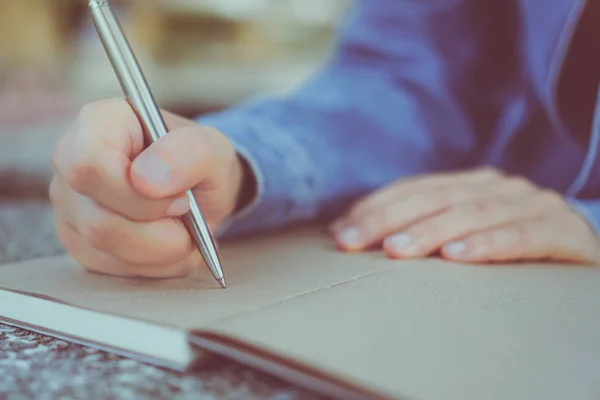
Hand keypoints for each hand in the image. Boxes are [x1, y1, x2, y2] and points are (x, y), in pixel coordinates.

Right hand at [50, 99, 247, 277]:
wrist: (199, 189)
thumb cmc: (199, 161)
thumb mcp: (212, 148)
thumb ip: (189, 154)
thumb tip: (145, 179)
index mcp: (98, 123)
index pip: (89, 166)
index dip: (137, 195)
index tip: (180, 198)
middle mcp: (70, 162)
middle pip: (98, 220)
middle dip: (159, 231)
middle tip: (189, 215)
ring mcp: (70, 205)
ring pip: (106, 248)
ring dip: (163, 249)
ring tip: (187, 230)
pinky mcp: (79, 241)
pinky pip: (114, 267)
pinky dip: (157, 263)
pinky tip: (173, 242)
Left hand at [330, 168, 599, 264]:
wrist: (584, 254)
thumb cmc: (512, 247)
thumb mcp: (465, 233)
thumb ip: (422, 227)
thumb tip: (350, 234)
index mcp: (471, 183)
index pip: (414, 188)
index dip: (375, 207)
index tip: (341, 233)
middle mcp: (498, 186)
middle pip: (435, 197)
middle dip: (388, 219)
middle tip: (354, 242)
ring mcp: (531, 204)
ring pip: (472, 213)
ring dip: (430, 231)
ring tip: (396, 250)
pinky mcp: (562, 230)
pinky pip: (520, 237)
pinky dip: (487, 245)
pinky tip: (456, 257)